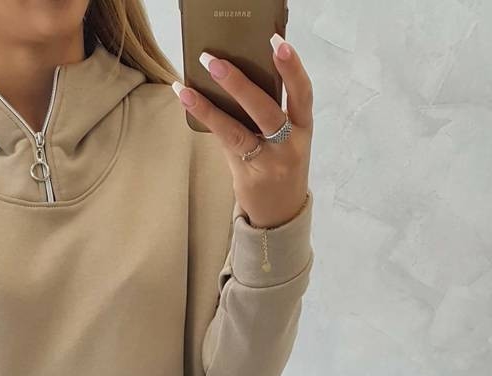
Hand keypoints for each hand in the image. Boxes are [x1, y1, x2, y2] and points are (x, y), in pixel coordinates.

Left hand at [174, 34, 312, 229]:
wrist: (281, 216)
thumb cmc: (281, 169)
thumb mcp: (287, 141)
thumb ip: (268, 114)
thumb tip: (234, 78)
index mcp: (303, 129)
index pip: (303, 94)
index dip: (292, 68)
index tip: (277, 43)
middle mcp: (290, 146)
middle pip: (267, 111)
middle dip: (241, 84)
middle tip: (216, 62)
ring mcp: (268, 164)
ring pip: (239, 131)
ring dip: (213, 105)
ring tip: (191, 84)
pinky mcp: (247, 177)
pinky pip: (225, 145)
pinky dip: (206, 119)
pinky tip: (188, 100)